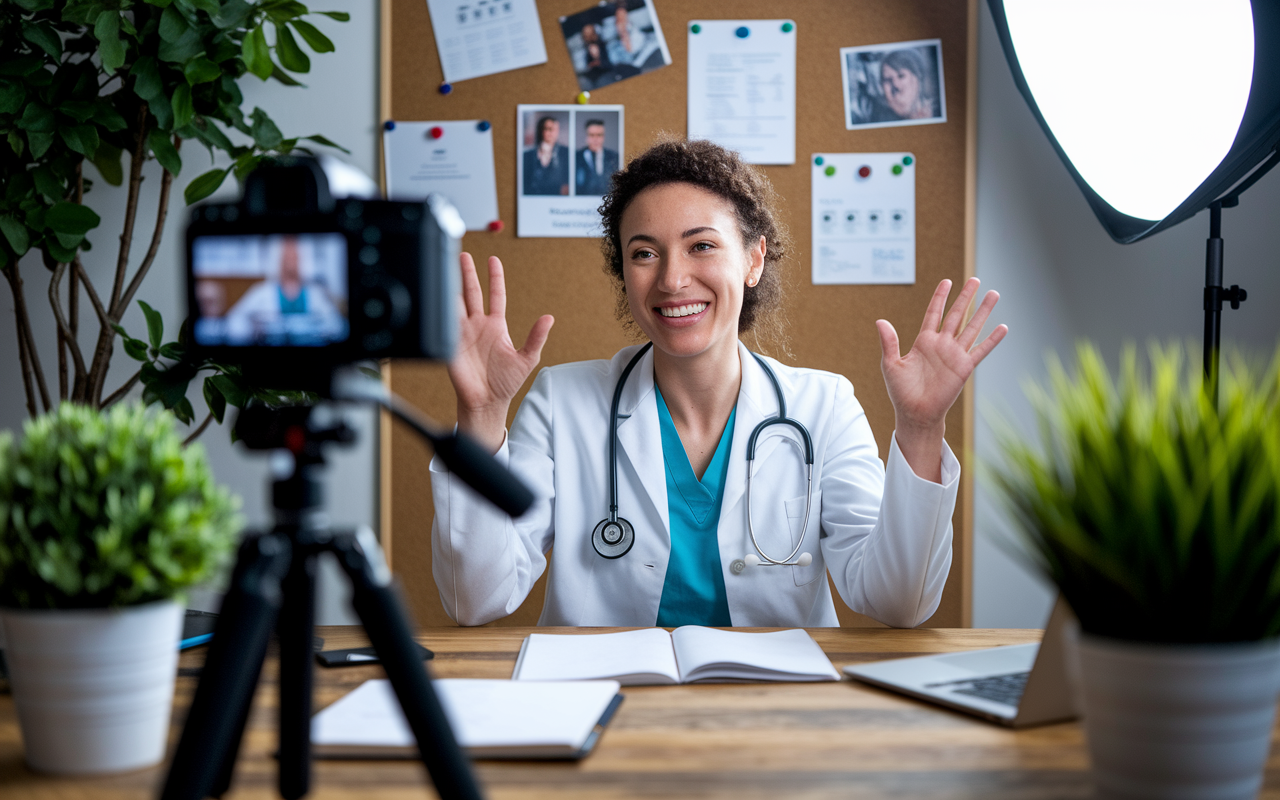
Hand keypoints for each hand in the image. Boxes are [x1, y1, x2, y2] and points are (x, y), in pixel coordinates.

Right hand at [448, 253, 553, 452]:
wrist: (486, 402)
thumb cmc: (506, 383)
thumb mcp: (527, 359)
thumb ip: (536, 338)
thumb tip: (549, 319)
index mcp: (496, 326)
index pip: (495, 295)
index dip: (495, 277)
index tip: (493, 260)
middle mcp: (478, 326)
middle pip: (471, 292)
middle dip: (467, 273)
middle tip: (462, 255)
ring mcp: (463, 333)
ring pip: (456, 302)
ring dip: (452, 285)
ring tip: (447, 267)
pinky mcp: (451, 343)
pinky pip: (446, 322)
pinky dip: (443, 309)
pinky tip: (441, 295)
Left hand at [876, 278, 1006, 479]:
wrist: (915, 413)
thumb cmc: (901, 392)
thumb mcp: (891, 364)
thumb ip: (889, 342)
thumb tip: (880, 321)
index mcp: (923, 341)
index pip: (933, 313)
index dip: (940, 297)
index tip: (947, 281)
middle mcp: (941, 345)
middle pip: (956, 315)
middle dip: (965, 297)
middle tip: (975, 280)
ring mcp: (954, 355)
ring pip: (972, 327)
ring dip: (983, 311)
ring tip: (994, 294)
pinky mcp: (964, 368)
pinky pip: (980, 350)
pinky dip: (992, 340)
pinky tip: (1003, 327)